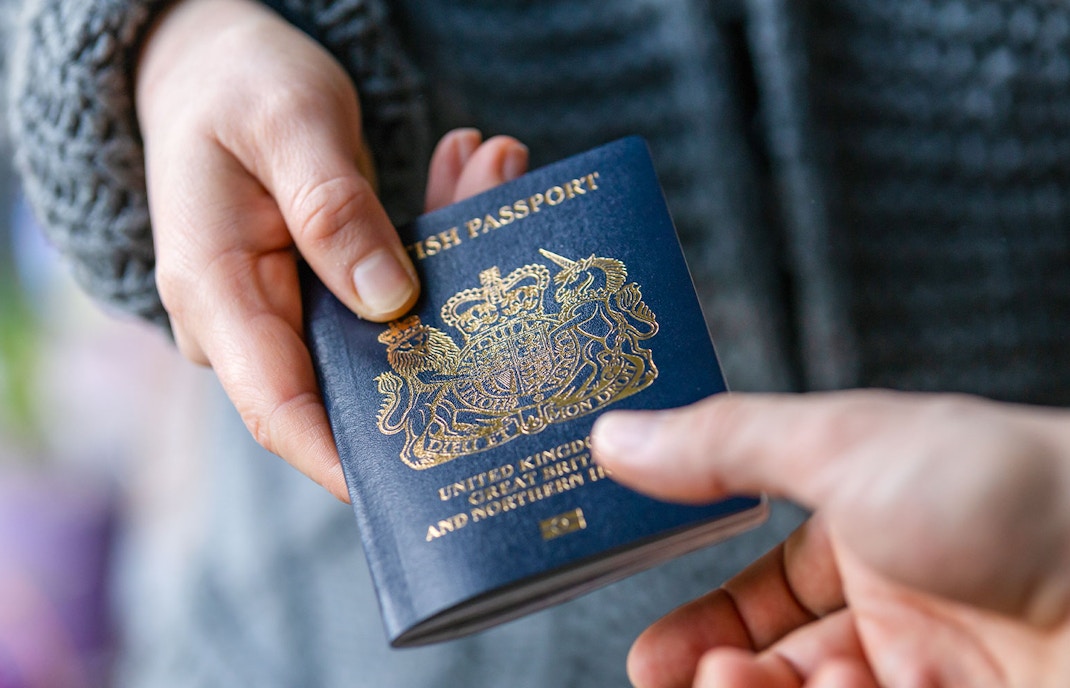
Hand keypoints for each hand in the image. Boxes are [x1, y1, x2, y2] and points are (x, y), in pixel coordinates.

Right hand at [136, 0, 526, 499]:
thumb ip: (332, 210)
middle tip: (509, 253)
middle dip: (441, 333)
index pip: (280, 408)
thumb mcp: (286, 125)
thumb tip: (390, 302)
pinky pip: (387, 288)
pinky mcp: (320, 287)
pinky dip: (434, 238)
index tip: (429, 476)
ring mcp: (286, 307)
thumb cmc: (234, 83)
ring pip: (385, 325)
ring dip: (450, 261)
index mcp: (215, 291)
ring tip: (496, 167)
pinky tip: (474, 172)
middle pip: (354, 367)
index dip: (348, 456)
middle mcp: (248, 317)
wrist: (207, 64)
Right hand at [591, 390, 1069, 686]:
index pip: (769, 592)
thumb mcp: (844, 445)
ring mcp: (933, 675)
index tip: (652, 656)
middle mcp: (902, 613)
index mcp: (874, 532)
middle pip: (779, 665)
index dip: (707, 625)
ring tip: (739, 682)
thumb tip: (617, 434)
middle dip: (719, 675)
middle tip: (679, 677)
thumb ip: (724, 445)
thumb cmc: (1010, 491)